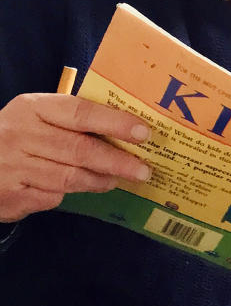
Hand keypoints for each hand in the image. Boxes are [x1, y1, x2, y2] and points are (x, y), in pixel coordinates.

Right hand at [0, 93, 151, 221]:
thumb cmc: (17, 136)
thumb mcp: (35, 117)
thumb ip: (70, 119)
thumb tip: (126, 128)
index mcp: (31, 108)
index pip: (80, 112)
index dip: (114, 122)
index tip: (144, 133)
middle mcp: (21, 135)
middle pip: (79, 150)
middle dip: (117, 161)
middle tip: (143, 170)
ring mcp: (14, 167)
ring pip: (70, 178)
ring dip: (100, 180)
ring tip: (118, 179)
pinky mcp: (13, 195)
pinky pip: (53, 197)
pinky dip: (71, 194)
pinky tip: (84, 188)